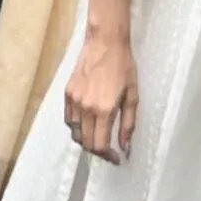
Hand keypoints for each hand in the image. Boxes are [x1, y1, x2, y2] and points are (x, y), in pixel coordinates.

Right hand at [64, 30, 137, 161]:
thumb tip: (124, 145)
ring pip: (75, 133)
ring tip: (98, 137)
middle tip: (109, 150)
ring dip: (87, 140)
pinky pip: (69, 119)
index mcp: (104, 110)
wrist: (105, 42)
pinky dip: (76, 127)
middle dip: (98, 151)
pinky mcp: (67, 93)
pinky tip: (87, 124)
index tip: (116, 158)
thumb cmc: (123, 66)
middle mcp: (85, 108)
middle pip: (86, 143)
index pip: (100, 145)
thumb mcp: (133, 95)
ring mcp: (74, 101)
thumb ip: (128, 123)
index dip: (108, 156)